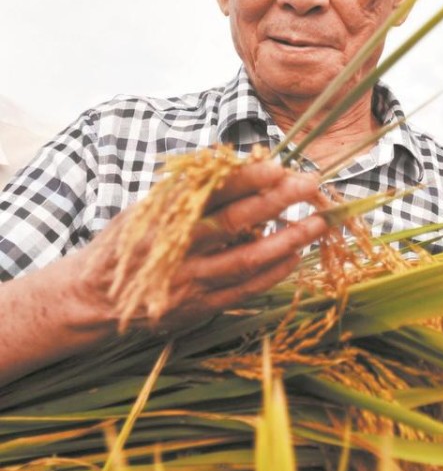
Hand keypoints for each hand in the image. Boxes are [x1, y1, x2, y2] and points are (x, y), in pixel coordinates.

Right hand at [68, 160, 326, 331]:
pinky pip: (245, 289)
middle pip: (235, 222)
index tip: (279, 166)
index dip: (247, 178)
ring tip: (318, 223)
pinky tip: (296, 256)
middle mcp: (177, 248)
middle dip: (277, 201)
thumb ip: (186, 191)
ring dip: (287, 240)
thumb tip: (233, 163)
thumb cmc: (126, 243)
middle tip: (310, 185)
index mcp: (163, 216)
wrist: (95, 298)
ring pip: (247, 260)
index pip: (211, 191)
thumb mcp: (146, 208)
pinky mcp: (199, 307)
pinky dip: (273, 273)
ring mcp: (190, 281)